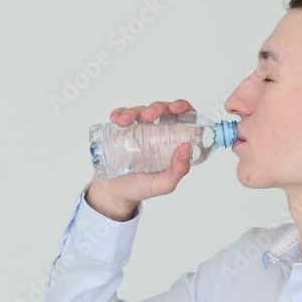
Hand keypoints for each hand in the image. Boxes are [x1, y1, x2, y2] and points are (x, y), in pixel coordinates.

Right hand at [87, 100, 197, 218]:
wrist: (113, 194)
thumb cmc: (140, 188)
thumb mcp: (163, 184)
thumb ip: (178, 171)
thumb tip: (187, 147)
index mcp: (172, 144)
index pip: (183, 119)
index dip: (183, 108)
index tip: (176, 108)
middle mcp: (157, 134)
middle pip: (162, 111)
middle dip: (156, 108)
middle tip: (148, 116)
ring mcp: (139, 130)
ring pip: (140, 111)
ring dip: (133, 112)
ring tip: (123, 122)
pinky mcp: (122, 130)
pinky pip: (121, 115)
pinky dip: (119, 113)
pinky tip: (116, 119)